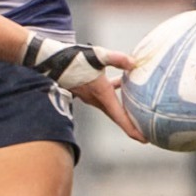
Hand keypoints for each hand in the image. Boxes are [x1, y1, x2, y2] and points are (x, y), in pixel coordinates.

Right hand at [22, 33, 144, 142]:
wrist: (49, 60)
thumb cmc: (71, 59)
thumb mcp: (97, 56)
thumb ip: (117, 59)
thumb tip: (134, 63)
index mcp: (101, 94)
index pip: (119, 117)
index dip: (132, 129)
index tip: (145, 139)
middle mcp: (96, 99)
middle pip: (117, 117)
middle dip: (131, 126)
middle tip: (146, 132)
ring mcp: (90, 96)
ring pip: (111, 107)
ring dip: (124, 111)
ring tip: (138, 110)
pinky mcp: (86, 89)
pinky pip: (105, 96)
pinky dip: (116, 92)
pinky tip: (123, 81)